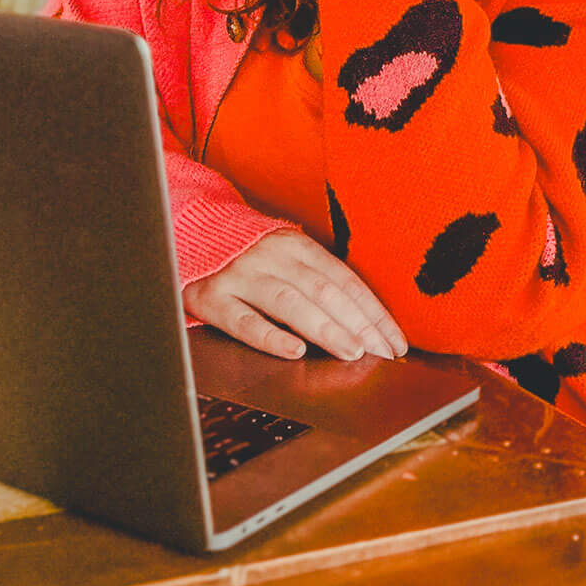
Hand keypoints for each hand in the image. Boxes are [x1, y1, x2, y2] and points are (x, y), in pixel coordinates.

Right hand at [184, 232, 407, 361]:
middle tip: (382, 353)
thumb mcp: (286, 254)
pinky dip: (271, 337)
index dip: (373, 312)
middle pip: (323, 290)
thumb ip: (319, 279)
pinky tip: (295, 352)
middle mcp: (271, 256)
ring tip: (352, 351)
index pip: (344, 280)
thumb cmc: (249, 253)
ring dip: (325, 328)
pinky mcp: (214, 298)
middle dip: (358, 324)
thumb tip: (366, 321)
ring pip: (290, 303)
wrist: (190, 233)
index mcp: (295, 244)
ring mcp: (241, 276)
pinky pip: (244, 321)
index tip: (395, 341)